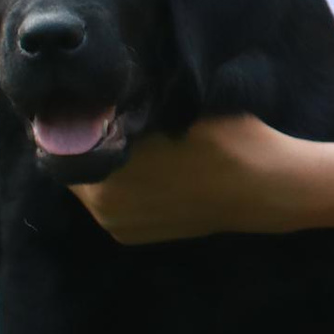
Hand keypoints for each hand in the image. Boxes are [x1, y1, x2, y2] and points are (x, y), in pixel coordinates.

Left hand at [70, 115, 312, 244]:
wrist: (266, 187)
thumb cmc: (226, 138)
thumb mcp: (173, 107)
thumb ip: (131, 108)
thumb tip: (98, 96)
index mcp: (104, 173)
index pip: (67, 141)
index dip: (78, 119)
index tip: (92, 102)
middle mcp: (101, 206)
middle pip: (78, 165)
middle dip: (92, 144)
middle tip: (112, 120)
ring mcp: (118, 226)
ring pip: (95, 185)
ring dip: (107, 167)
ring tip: (135, 144)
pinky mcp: (134, 237)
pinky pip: (114, 204)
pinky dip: (123, 188)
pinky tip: (150, 170)